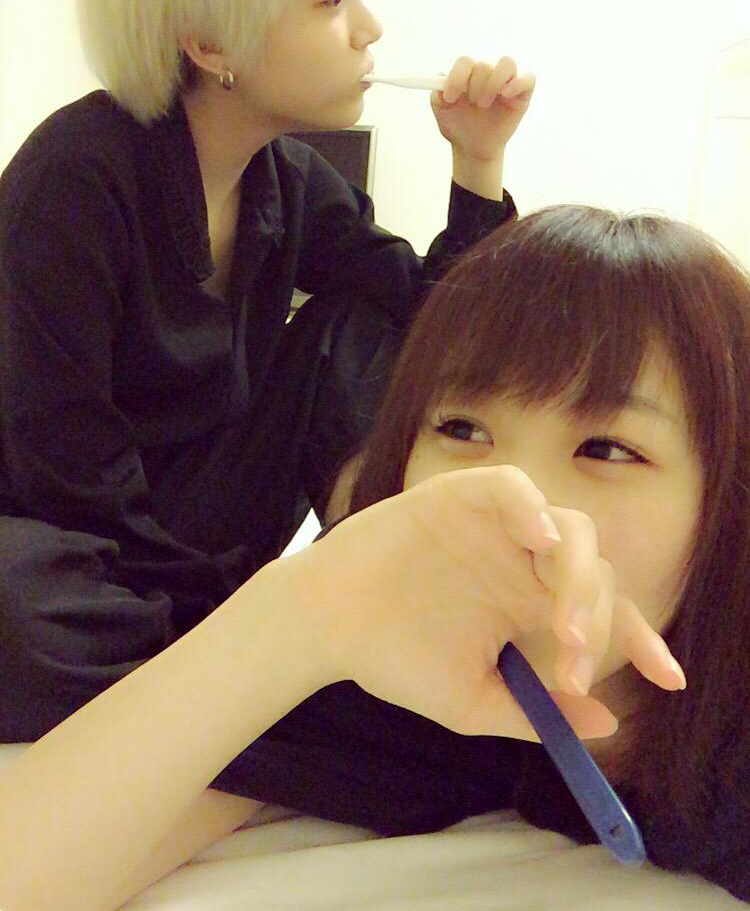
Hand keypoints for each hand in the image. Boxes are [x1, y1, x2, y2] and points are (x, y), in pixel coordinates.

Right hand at [290, 466, 683, 740]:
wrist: (327, 627)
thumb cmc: (394, 658)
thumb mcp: (473, 701)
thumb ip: (538, 711)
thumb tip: (607, 722)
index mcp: (529, 604)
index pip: (604, 612)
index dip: (640, 640)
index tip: (671, 679)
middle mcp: (522, 561)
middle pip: (595, 572)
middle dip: (600, 620)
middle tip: (571, 663)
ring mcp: (495, 526)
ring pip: (569, 527)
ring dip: (578, 574)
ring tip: (562, 624)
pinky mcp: (461, 497)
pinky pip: (513, 488)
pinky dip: (531, 508)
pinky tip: (538, 544)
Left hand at [431, 55, 535, 161]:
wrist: (473, 148)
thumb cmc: (458, 126)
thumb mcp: (442, 112)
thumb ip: (437, 94)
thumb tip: (441, 77)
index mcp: (468, 74)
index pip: (465, 62)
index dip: (457, 77)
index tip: (450, 98)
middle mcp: (487, 74)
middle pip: (483, 66)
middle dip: (475, 88)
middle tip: (472, 106)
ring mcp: (506, 82)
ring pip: (507, 64)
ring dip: (494, 83)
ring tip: (484, 104)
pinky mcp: (522, 94)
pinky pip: (528, 78)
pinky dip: (518, 83)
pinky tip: (506, 95)